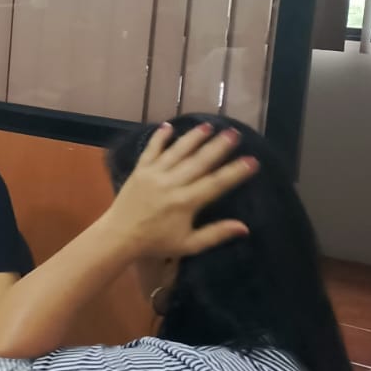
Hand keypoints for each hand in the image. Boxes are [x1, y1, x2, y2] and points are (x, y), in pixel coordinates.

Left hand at [103, 123, 253, 259]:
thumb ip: (215, 234)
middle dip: (218, 147)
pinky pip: (151, 150)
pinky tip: (168, 126)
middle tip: (234, 133)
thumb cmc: (156, 242)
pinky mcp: (139, 170)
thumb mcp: (188, 244)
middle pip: (199, 162)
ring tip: (208, 126)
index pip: (216, 183)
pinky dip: (159, 138)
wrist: (119, 236)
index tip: (252, 160)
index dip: (235, 172)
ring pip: (177, 152)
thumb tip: (245, 227)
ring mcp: (153, 174)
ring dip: (193, 138)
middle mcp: (171, 184)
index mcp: (185, 202)